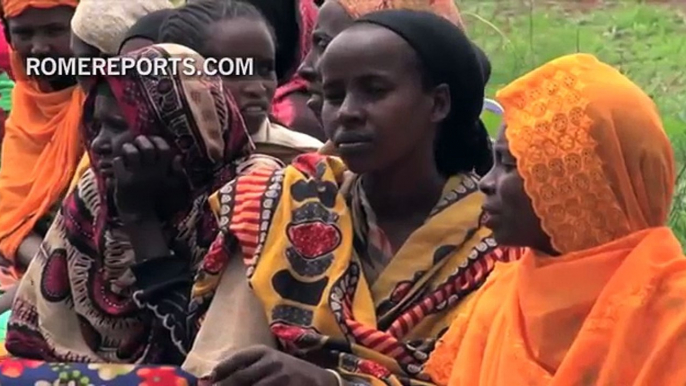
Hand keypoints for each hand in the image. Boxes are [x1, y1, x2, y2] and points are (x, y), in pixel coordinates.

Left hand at [112, 135, 178, 220]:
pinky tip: (120, 164)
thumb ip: (177, 172)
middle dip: (141, 140)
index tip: (153, 141)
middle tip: (138, 142)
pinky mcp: (123, 182)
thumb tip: (178, 157)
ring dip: (128, 148)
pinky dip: (118, 161)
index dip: (158, 141)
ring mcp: (136, 176)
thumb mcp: (171, 186)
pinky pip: (118, 163)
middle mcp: (151, 172)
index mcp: (163, 172)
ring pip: (131, 152)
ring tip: (127, 150)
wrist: (139, 216)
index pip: (165, 149)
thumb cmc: (155, 198)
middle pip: (147, 148)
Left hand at [210, 345, 339, 385]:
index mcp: (263, 352)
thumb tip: (211, 380)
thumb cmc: (287, 372)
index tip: (207, 381)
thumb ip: (244, 369)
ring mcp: (281, 378)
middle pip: (240, 379)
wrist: (320, 381)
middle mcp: (272, 362)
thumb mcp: (268, 363)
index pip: (236, 359)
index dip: (219, 371)